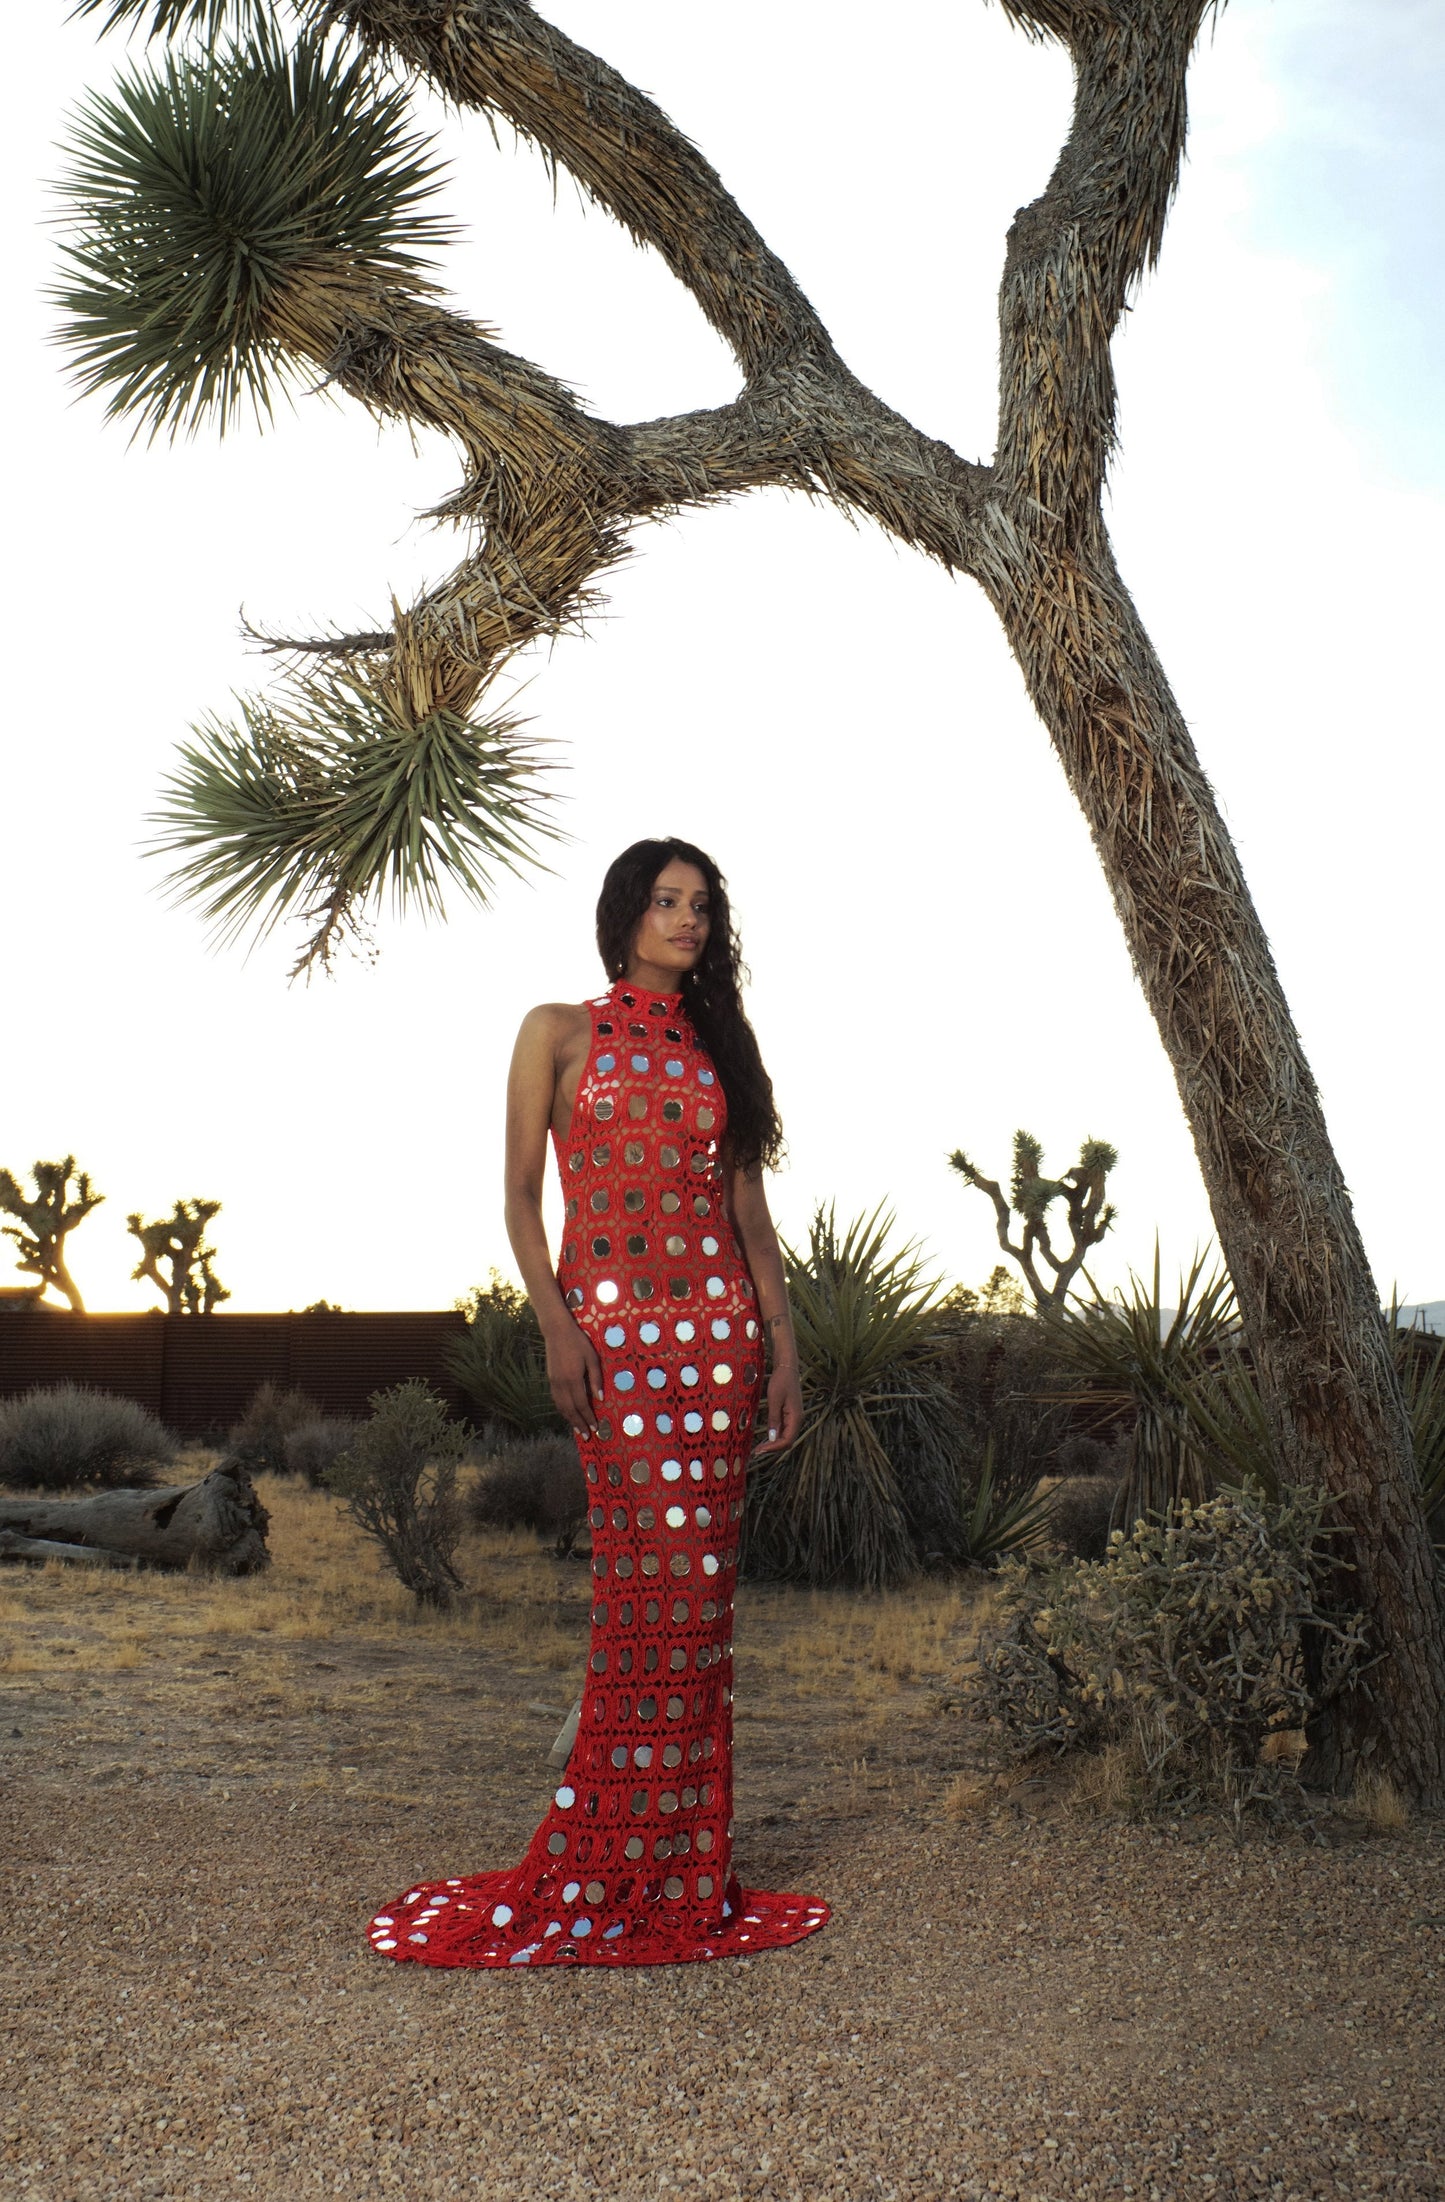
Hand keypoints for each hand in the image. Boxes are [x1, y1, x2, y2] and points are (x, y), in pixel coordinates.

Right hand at [545, 1319, 603, 1436]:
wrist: (556, 1331)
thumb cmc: (578, 1342)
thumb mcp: (592, 1358)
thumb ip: (595, 1378)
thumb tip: (600, 1398)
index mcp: (573, 1379)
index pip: (582, 1404)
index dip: (589, 1417)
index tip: (596, 1428)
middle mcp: (561, 1384)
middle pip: (570, 1410)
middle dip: (579, 1424)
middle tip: (587, 1436)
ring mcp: (553, 1382)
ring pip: (561, 1406)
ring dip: (570, 1419)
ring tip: (578, 1429)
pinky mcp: (550, 1379)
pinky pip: (556, 1400)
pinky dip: (562, 1410)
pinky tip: (568, 1413)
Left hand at [754, 1365, 802, 1454]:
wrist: (787, 1368)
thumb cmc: (781, 1381)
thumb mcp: (774, 1400)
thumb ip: (774, 1419)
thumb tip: (772, 1438)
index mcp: (796, 1417)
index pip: (787, 1440)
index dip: (774, 1448)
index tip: (760, 1450)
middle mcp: (797, 1420)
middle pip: (788, 1441)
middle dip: (773, 1448)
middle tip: (757, 1451)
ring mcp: (794, 1417)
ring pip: (786, 1437)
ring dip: (774, 1443)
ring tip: (759, 1447)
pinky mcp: (790, 1414)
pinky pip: (784, 1429)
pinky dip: (775, 1436)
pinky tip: (765, 1437)